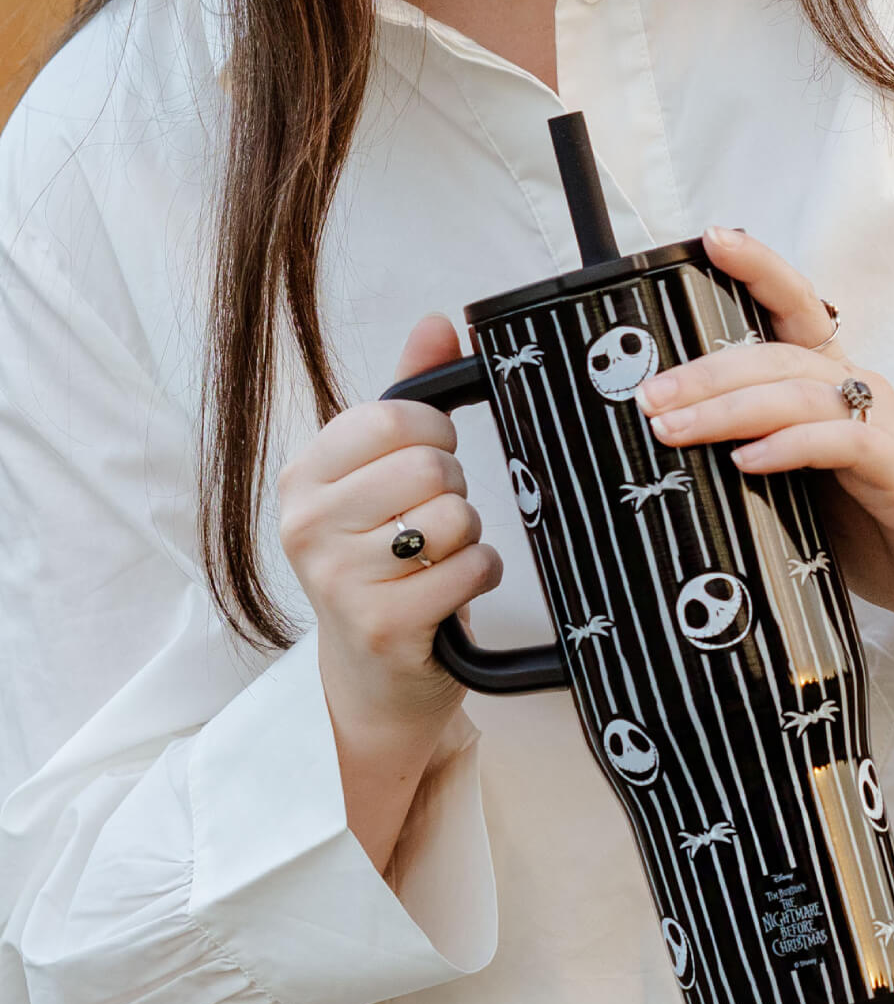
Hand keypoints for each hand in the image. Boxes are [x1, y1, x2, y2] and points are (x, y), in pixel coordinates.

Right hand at [277, 314, 502, 867]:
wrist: (373, 680)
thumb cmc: (382, 569)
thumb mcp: (380, 481)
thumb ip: (408, 397)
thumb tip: (439, 323)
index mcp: (303, 479)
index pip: (392, 416)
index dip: (435, 434)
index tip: (431, 461)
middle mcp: (308, 525)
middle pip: (429, 466)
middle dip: (455, 493)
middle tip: (437, 523)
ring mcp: (339, 578)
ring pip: (454, 517)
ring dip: (470, 538)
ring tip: (440, 560)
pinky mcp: (382, 623)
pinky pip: (470, 567)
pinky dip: (480, 575)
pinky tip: (453, 591)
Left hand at [639, 227, 893, 665]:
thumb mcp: (815, 503)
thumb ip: (767, 478)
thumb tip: (686, 479)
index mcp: (838, 393)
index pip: (795, 313)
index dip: (759, 269)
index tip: (710, 239)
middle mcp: (860, 393)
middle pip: (775, 353)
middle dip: (702, 370)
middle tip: (646, 396)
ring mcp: (884, 426)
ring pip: (795, 392)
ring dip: (726, 408)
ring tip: (672, 428)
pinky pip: (839, 441)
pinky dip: (789, 446)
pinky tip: (748, 460)